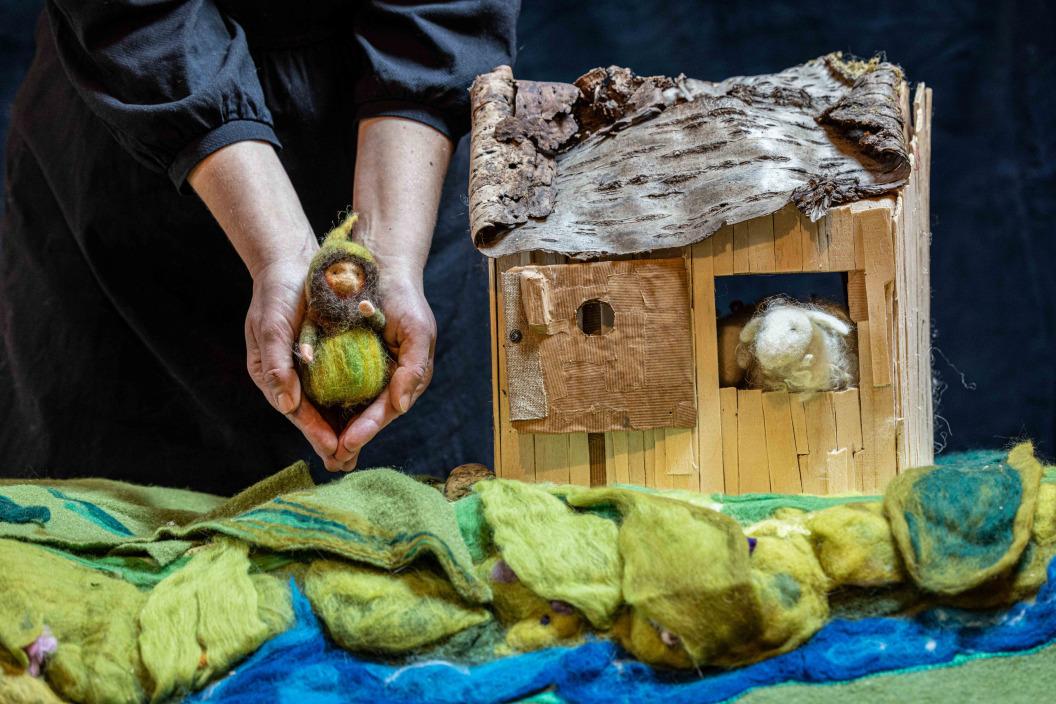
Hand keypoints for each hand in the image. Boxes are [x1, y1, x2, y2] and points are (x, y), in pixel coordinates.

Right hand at [245, 256, 346, 470]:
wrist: (289, 261)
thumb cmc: (277, 291)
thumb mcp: (272, 323)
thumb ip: (276, 363)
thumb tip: (287, 403)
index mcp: (269, 374)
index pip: (295, 410)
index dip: (314, 430)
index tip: (334, 449)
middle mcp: (286, 376)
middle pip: (310, 415)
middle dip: (328, 439)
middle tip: (348, 463)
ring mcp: (303, 368)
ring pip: (323, 406)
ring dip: (339, 428)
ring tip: (355, 452)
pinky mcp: (319, 358)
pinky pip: (333, 387)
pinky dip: (345, 404)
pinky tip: (361, 417)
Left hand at [332, 274, 435, 468]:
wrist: (380, 265)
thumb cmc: (405, 298)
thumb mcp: (417, 331)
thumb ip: (414, 369)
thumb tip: (401, 405)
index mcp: (407, 377)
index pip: (386, 409)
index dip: (368, 428)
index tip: (349, 443)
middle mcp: (387, 379)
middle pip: (368, 415)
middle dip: (352, 438)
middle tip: (334, 458)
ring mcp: (367, 371)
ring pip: (351, 407)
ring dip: (337, 429)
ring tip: (323, 449)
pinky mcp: (347, 360)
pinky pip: (336, 387)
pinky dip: (326, 404)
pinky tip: (311, 417)